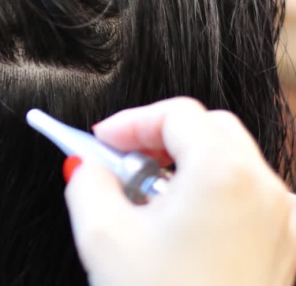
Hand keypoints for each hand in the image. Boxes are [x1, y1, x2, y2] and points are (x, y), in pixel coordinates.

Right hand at [65, 97, 295, 285]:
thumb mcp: (102, 236)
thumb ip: (86, 181)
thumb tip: (87, 166)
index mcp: (223, 174)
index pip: (177, 114)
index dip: (131, 122)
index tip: (101, 142)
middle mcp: (264, 190)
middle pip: (210, 131)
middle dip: (160, 140)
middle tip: (120, 166)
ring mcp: (282, 222)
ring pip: (229, 163)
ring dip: (184, 168)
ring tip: (145, 206)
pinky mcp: (283, 249)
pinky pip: (244, 198)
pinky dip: (209, 196)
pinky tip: (177, 230)